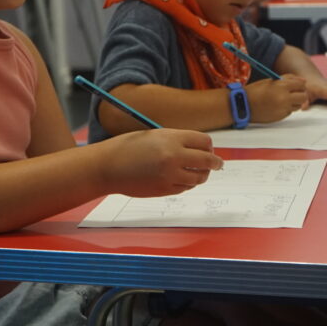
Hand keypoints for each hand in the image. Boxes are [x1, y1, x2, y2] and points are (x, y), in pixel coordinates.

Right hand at [97, 129, 222, 196]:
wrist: (108, 166)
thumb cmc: (129, 147)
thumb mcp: (155, 136)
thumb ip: (177, 141)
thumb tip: (201, 150)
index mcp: (172, 138)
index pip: (204, 142)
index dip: (209, 146)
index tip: (210, 150)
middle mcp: (173, 157)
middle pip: (207, 160)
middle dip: (216, 163)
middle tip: (218, 164)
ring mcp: (169, 175)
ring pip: (198, 177)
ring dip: (202, 175)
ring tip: (200, 173)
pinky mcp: (164, 190)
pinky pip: (185, 188)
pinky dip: (188, 184)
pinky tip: (183, 179)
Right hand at [247, 75, 306, 122]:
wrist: (243, 105)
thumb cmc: (256, 90)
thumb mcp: (271, 81)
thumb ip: (288, 79)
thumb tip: (303, 81)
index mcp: (282, 87)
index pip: (301, 84)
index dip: (300, 84)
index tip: (296, 85)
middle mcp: (284, 98)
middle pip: (303, 96)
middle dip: (300, 93)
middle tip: (293, 92)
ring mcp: (283, 109)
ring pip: (298, 105)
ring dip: (294, 102)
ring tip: (283, 99)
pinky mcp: (280, 117)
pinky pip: (290, 111)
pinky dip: (287, 108)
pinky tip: (277, 105)